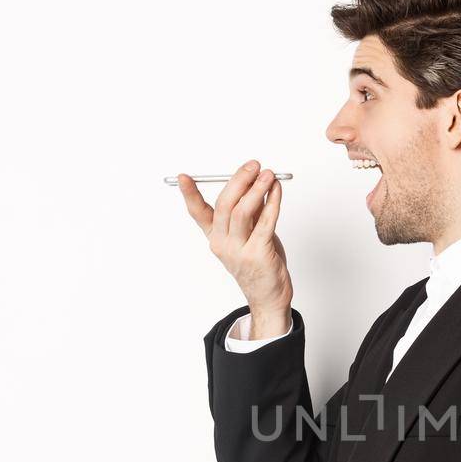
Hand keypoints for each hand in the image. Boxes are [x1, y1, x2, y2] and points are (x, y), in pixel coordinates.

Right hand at [178, 159, 291, 336]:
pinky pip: (265, 222)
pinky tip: (277, 190)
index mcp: (215, 237)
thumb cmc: (260, 262)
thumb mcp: (250, 233)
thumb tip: (257, 181)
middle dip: (239, 181)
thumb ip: (251, 210)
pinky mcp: (258, 254)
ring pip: (242, 212)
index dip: (190, 194)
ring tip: (268, 175)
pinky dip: (273, 202)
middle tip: (253, 166)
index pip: (198, 213)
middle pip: (225, 205)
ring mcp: (239, 250)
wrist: (269, 296)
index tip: (183, 177)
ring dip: (257, 189)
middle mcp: (223, 243)